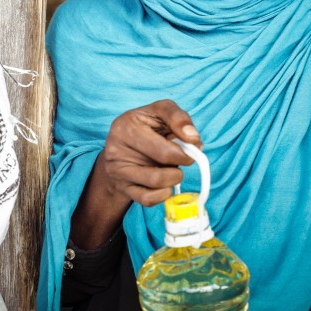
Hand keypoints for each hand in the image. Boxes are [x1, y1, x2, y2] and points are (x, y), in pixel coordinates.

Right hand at [70, 99, 201, 248]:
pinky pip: (147, 199)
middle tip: (186, 157)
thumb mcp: (160, 111)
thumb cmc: (146, 127)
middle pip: (163, 157)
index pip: (163, 133)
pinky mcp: (122, 188)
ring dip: (174, 177)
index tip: (193, 142)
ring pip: (156, 181)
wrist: (123, 147)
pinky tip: (165, 185)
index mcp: (127, 124)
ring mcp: (118, 170)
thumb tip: (193, 139)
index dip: (186, 143)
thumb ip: (179, 118)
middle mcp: (117, 147)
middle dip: (183, 159)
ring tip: (174, 169)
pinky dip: (163, 194)